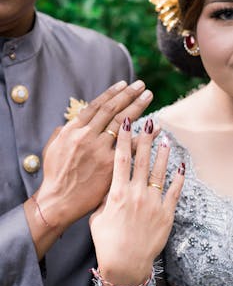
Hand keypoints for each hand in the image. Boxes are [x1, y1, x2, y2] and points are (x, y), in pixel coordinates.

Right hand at [35, 80, 152, 229]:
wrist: (59, 201)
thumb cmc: (55, 175)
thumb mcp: (52, 148)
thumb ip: (63, 131)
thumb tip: (73, 120)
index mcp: (73, 130)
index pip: (96, 105)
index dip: (112, 93)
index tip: (124, 84)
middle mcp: (87, 136)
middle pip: (112, 110)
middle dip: (128, 95)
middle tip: (141, 85)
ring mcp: (100, 151)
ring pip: (122, 123)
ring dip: (137, 107)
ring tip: (149, 96)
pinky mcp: (110, 166)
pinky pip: (131, 148)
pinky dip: (144, 136)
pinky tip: (156, 127)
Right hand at [89, 117, 184, 285]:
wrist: (125, 264)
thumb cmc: (107, 241)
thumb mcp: (97, 216)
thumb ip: (105, 197)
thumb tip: (111, 183)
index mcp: (117, 193)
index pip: (121, 159)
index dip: (124, 139)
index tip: (126, 123)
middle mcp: (136, 193)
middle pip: (142, 160)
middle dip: (145, 139)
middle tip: (150, 123)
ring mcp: (153, 203)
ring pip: (160, 172)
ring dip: (163, 153)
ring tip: (166, 139)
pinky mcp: (166, 213)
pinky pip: (174, 192)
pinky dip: (179, 178)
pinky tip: (181, 166)